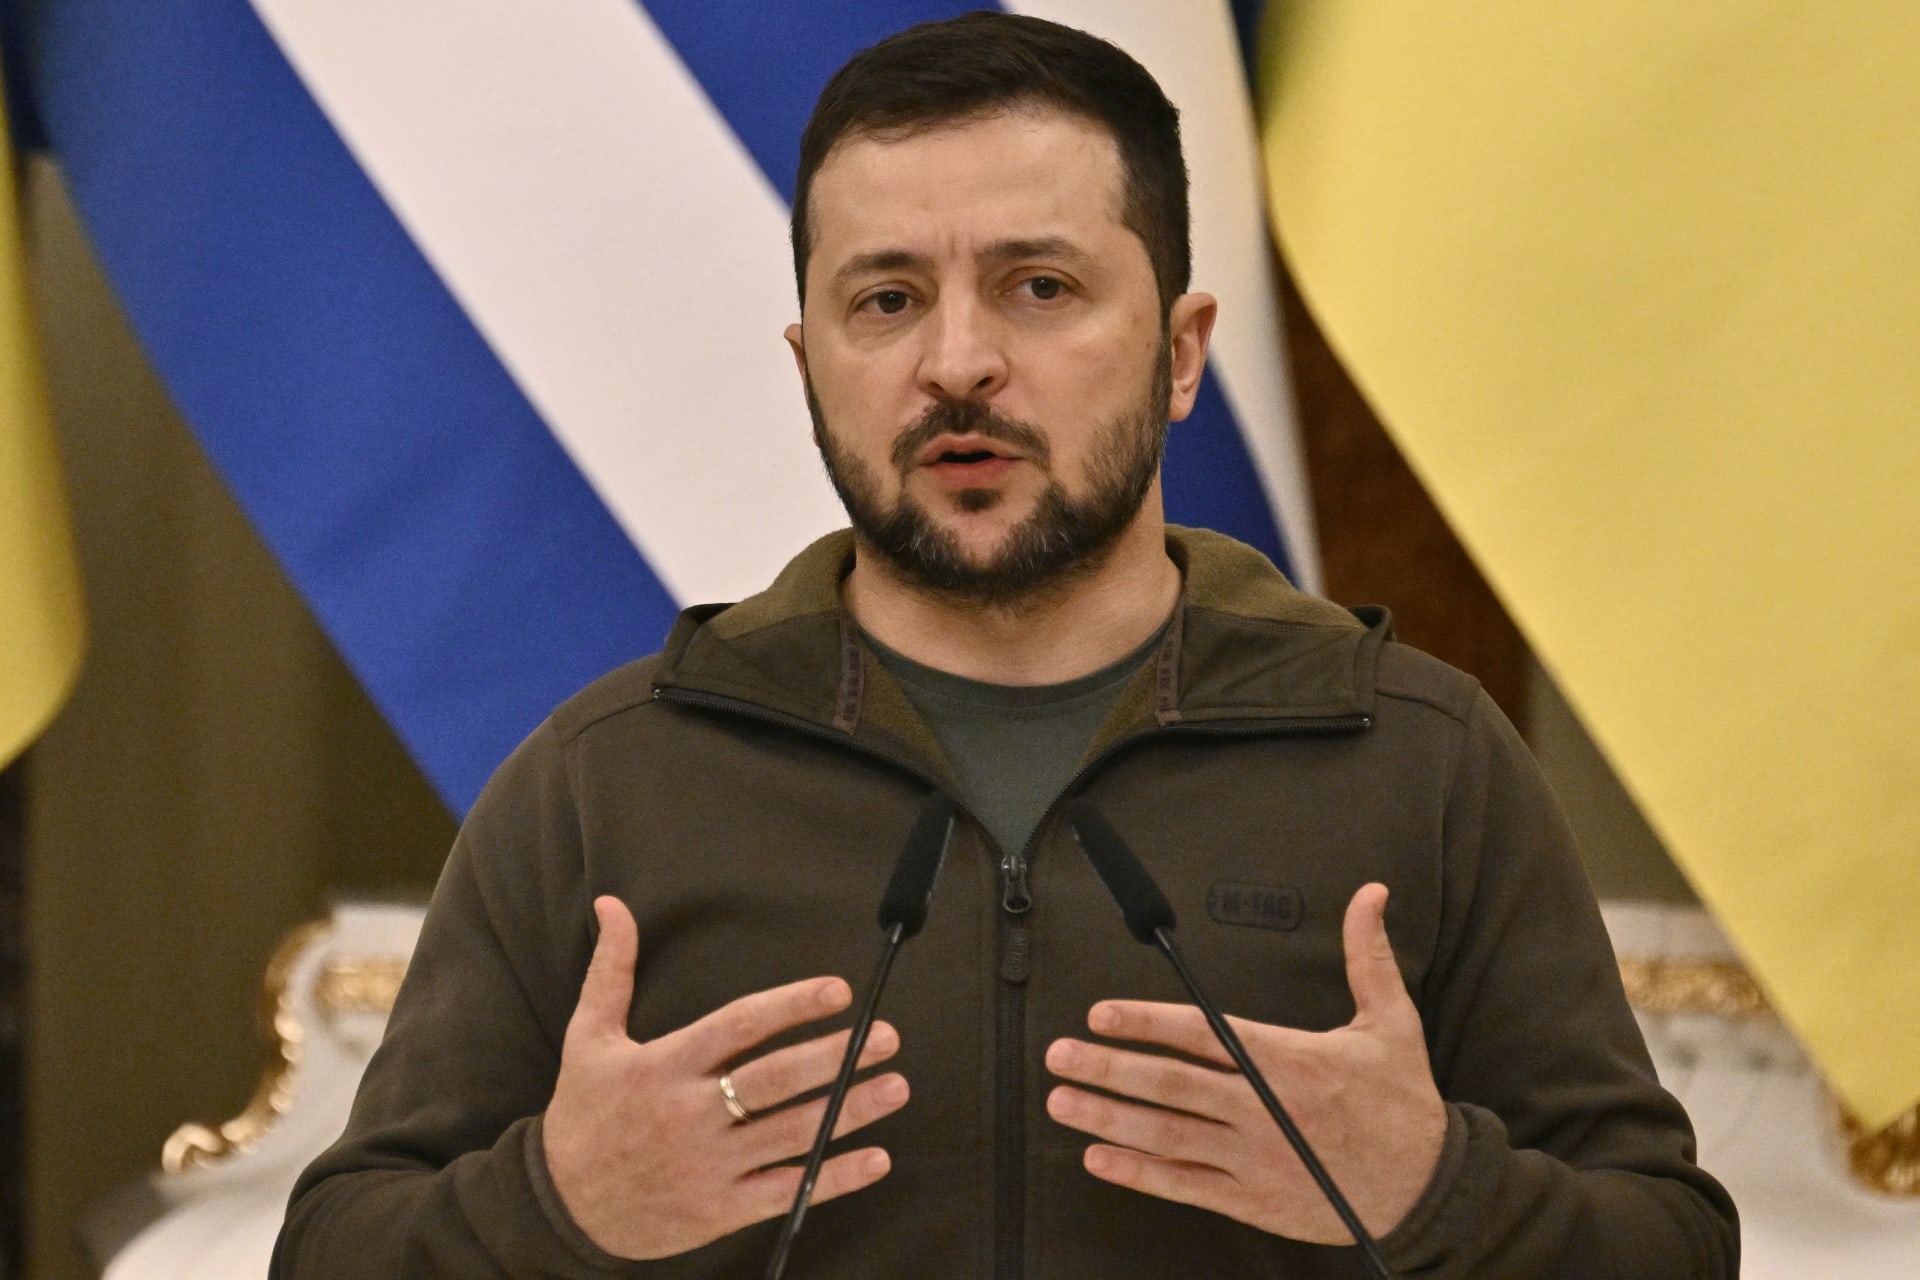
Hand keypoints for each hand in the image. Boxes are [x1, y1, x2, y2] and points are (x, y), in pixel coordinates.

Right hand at [542, 896, 908, 1258]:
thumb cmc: (583, 1113)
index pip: (739, 1026)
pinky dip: (835, 1176)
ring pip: (791, 1132)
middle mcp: (689, 1113)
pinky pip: (786, 1189)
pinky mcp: (719, 1210)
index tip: (838, 991)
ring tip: (896, 1085)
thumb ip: (610, 970)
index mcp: (664, 1065)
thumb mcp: (587, 1037)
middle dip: (836, 1056)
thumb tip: (612, 904)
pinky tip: (877, 1157)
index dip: (791, 1005)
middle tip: (887, 1036)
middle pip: (775, 1079)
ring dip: (850, 1110)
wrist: (559, 1206)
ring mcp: (708, 1165)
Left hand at [1044, 883, 1444, 1243]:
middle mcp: (1264, 1110)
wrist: (1429, 1190)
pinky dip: (1139, 1175)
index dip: (1147, 1022)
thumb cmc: (1404, 1102)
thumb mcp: (1393, 1021)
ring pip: (1168, 1136)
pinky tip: (1099, 1159)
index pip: (1203, 1035)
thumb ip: (1367, 955)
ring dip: (1108, 1118)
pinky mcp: (1254, 1200)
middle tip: (1058, 1055)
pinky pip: (1185, 1185)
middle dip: (1108, 1067)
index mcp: (1290, 1060)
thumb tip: (1372, 893)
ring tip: (1062, 1102)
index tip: (1100, 1012)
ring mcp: (1255, 1159)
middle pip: (1171, 1085)